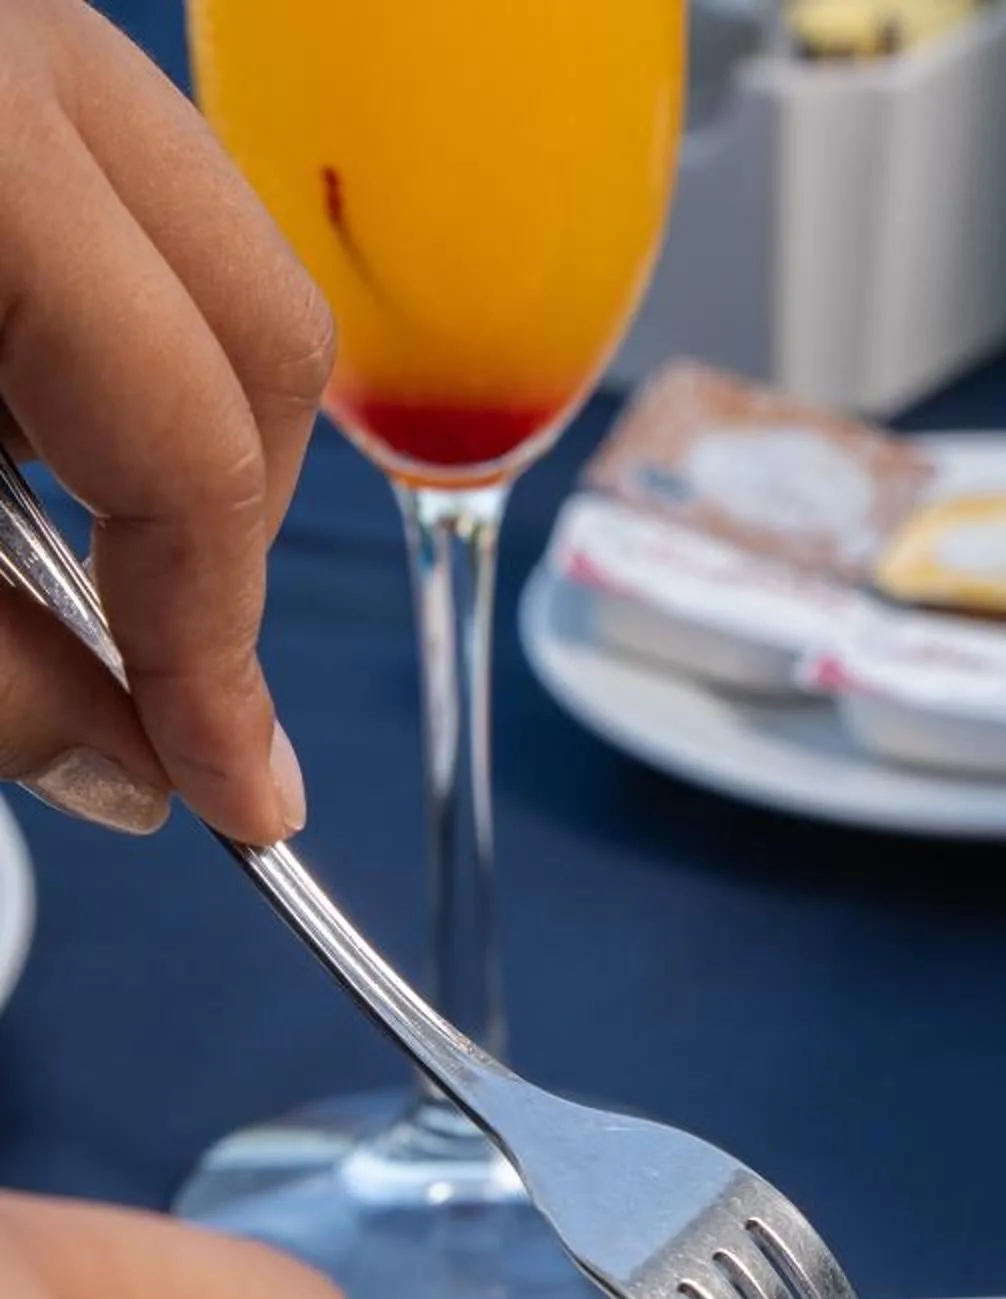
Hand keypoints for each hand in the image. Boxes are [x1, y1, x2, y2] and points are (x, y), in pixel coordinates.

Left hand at [0, 0, 334, 842]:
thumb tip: (129, 770)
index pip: (189, 439)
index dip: (214, 653)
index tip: (232, 794)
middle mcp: (16, 49)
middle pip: (258, 327)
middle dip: (224, 536)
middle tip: (164, 681)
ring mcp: (9, 29)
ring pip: (203, 252)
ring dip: (166, 429)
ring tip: (61, 537)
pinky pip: (108, 197)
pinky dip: (90, 334)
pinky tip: (10, 424)